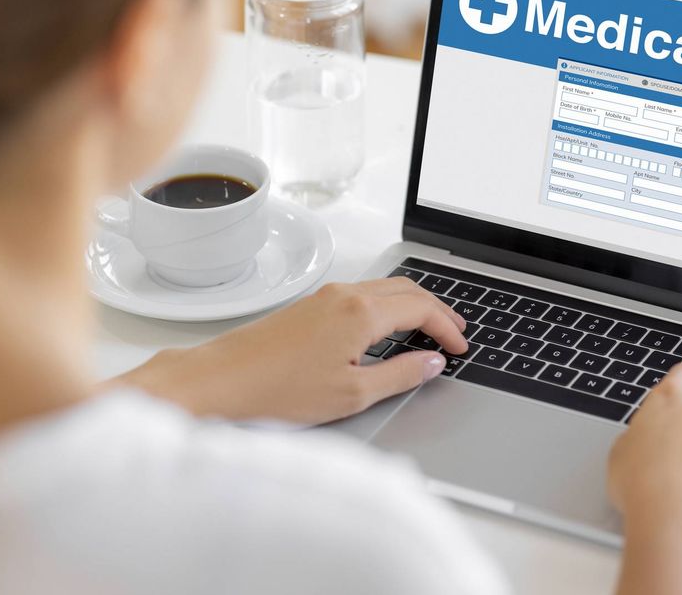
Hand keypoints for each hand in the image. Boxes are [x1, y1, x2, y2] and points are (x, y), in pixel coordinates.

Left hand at [115, 277, 468, 424]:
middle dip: (436, 308)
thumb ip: (400, 375)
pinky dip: (386, 306)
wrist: (219, 382)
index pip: (422, 308)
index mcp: (361, 312)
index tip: (462, 347)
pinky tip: (386, 329)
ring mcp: (323, 297)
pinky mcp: (308, 306)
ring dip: (412, 304)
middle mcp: (344, 295)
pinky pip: (361, 294)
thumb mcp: (353, 394)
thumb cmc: (277, 391)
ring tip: (428, 329)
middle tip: (455, 331)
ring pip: (383, 288)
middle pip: (406, 289)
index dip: (448, 327)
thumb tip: (432, 363)